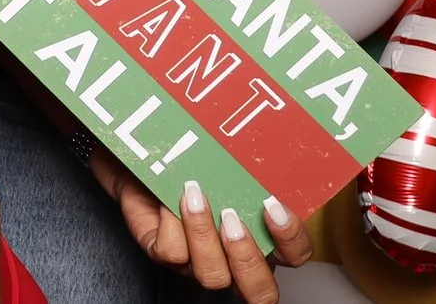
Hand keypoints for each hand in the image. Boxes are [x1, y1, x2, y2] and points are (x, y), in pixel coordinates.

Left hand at [91, 156, 311, 301]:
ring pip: (213, 275)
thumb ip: (250, 169)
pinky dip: (171, 224)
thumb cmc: (190, 160)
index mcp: (262, 239)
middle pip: (260, 292)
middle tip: (232, 218)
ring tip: (195, 197)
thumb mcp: (225, 163)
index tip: (272, 205)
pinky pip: (172, 253)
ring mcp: (197, 262)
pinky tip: (168, 198)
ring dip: (205, 235)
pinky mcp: (163, 255)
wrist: (141, 156)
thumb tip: (266, 146)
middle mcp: (233, 259)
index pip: (294, 256)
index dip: (291, 239)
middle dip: (248, 257)